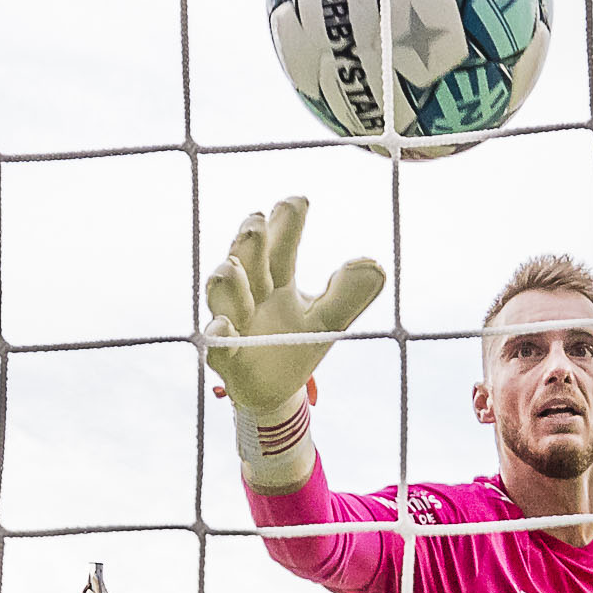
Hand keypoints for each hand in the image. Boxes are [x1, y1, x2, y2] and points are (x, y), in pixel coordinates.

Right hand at [201, 196, 384, 419]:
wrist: (273, 392)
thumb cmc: (296, 343)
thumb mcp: (327, 321)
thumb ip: (348, 295)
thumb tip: (376, 265)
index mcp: (276, 279)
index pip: (279, 245)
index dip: (286, 224)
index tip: (298, 200)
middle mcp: (249, 293)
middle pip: (245, 261)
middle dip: (248, 242)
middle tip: (256, 222)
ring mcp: (233, 321)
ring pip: (223, 295)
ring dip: (229, 282)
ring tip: (232, 268)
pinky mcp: (225, 356)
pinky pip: (216, 344)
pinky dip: (219, 335)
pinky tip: (223, 327)